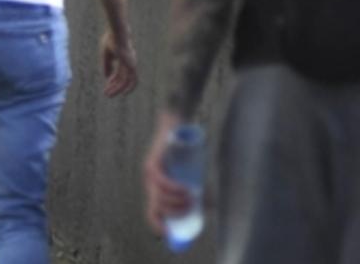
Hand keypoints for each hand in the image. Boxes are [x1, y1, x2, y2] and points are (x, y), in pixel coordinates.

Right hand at [101, 29, 138, 96]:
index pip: (119, 74)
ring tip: (109, 94)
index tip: (106, 85)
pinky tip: (122, 93)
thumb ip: (107, 66)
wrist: (117, 34)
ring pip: (126, 82)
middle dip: (114, 87)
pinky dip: (127, 88)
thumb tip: (106, 77)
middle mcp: (129, 63)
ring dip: (118, 89)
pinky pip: (131, 81)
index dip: (112, 81)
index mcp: (123, 59)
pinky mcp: (132, 66)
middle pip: (122, 79)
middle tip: (106, 94)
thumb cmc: (111, 40)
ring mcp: (131, 65)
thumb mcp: (106, 55)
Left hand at [142, 111, 191, 234]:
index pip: (152, 212)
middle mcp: (150, 182)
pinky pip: (160, 181)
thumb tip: (209, 207)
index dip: (158, 225)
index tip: (170, 234)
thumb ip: (197, 189)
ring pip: (159, 197)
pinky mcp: (153, 163)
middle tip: (191, 210)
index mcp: (157, 188)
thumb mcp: (191, 174)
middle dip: (174, 214)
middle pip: (156, 208)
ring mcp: (149, 173)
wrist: (176, 124)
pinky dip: (173, 189)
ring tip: (191, 198)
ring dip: (176, 202)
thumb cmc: (185, 150)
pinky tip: (186, 189)